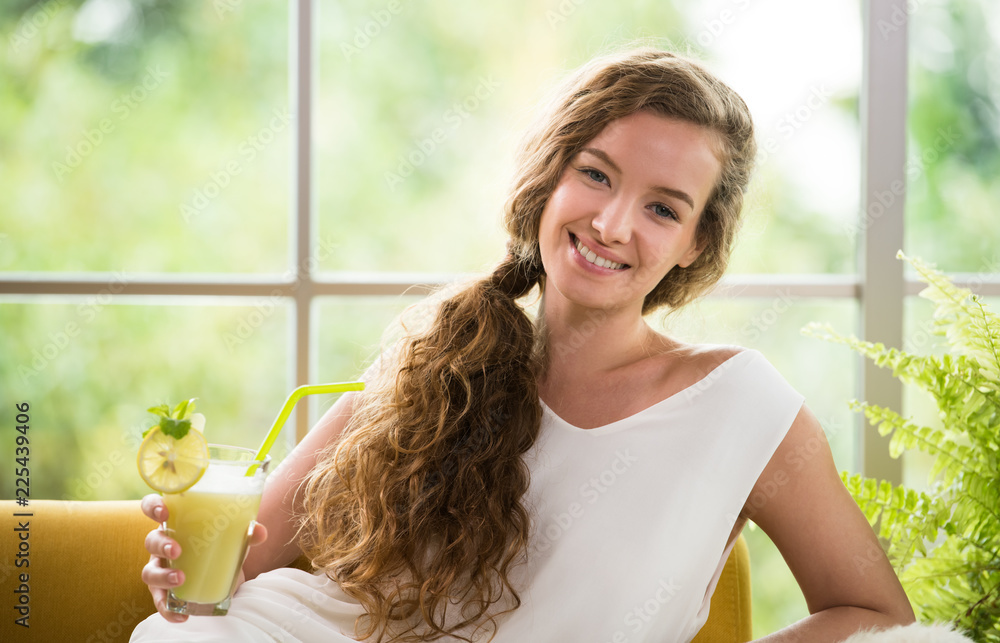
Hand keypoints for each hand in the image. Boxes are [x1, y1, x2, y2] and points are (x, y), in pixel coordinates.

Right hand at [139, 494, 267, 622]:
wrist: (222, 571)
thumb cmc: (220, 544)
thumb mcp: (233, 536)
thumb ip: (246, 532)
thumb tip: (260, 531)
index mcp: (175, 523)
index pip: (153, 507)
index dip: (153, 507)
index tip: (164, 513)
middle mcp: (162, 545)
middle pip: (151, 541)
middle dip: (161, 545)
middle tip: (177, 551)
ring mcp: (160, 568)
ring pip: (149, 572)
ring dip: (162, 576)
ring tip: (180, 580)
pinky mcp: (165, 592)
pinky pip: (160, 601)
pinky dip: (168, 610)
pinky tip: (181, 616)